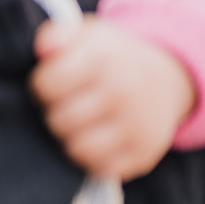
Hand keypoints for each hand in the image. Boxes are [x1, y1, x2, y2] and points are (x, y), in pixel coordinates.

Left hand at [32, 18, 195, 179]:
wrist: (162, 79)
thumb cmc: (108, 58)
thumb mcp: (86, 35)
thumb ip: (57, 35)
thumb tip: (43, 49)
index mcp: (105, 58)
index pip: (48, 85)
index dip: (42, 86)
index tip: (51, 83)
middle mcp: (125, 91)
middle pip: (60, 119)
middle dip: (54, 112)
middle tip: (64, 104)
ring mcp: (138, 125)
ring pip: (78, 148)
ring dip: (69, 138)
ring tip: (75, 123)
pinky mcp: (145, 153)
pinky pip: (101, 168)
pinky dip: (90, 159)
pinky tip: (91, 140)